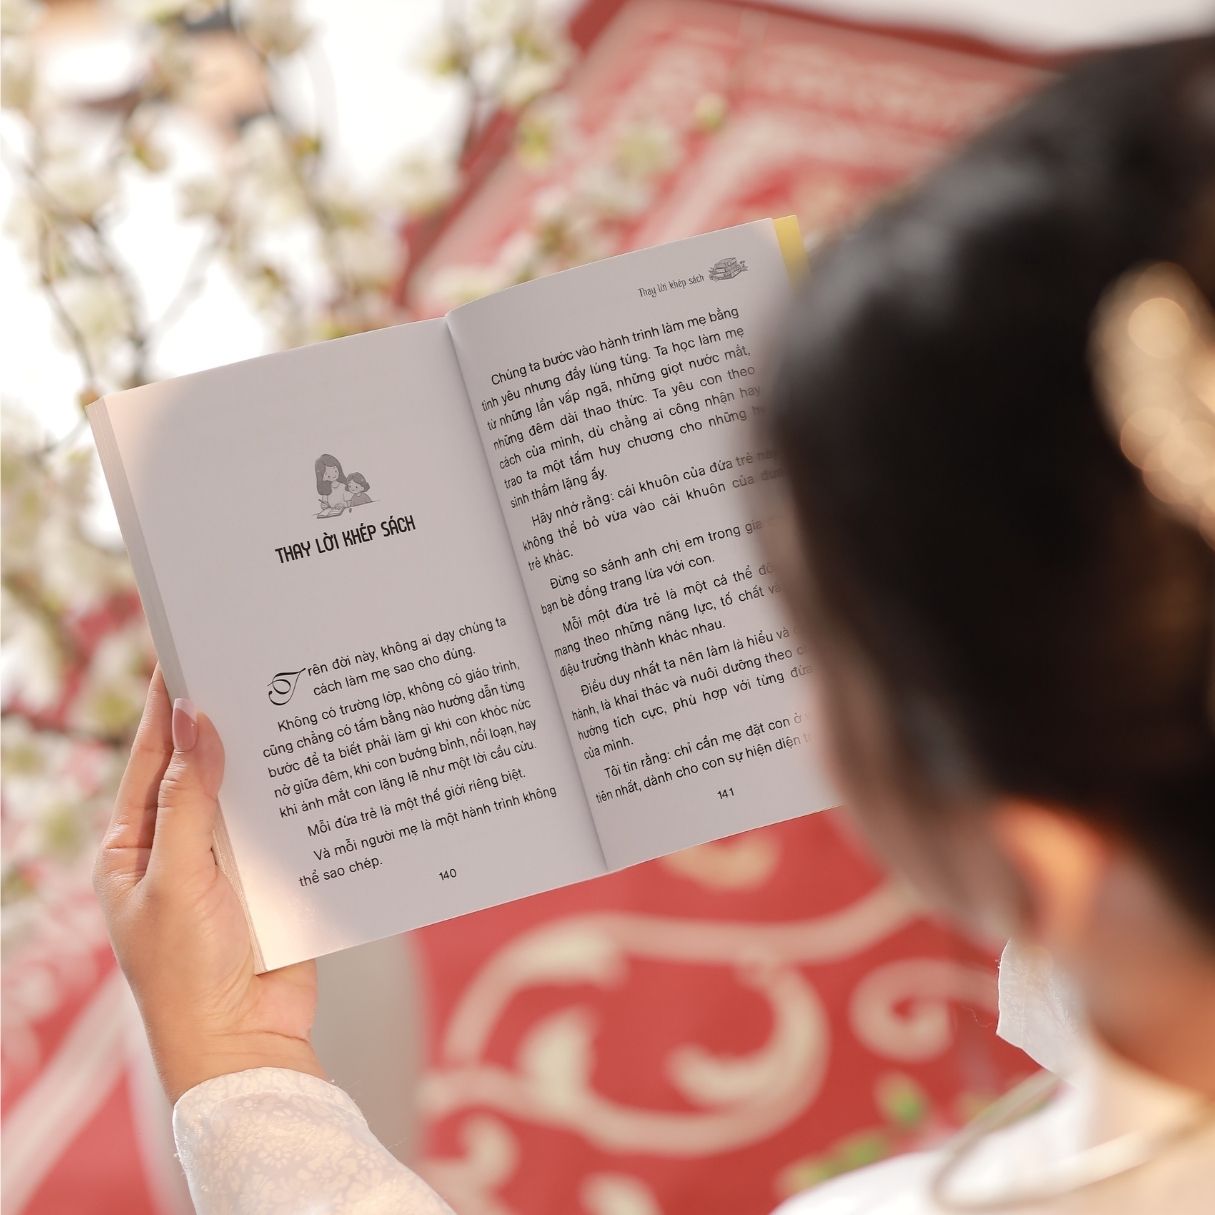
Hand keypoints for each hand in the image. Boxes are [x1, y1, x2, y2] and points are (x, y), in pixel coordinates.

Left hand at [95, 666, 325, 1102]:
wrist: (243, 1044)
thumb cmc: (186, 974)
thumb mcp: (176, 880)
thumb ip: (190, 801)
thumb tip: (198, 723)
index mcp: (135, 848)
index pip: (151, 760)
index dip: (167, 707)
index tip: (184, 653)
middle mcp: (181, 848)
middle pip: (202, 770)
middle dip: (223, 722)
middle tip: (250, 663)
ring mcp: (228, 865)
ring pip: (249, 795)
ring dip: (266, 758)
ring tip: (291, 700)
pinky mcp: (272, 880)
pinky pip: (286, 828)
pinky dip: (300, 799)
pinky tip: (322, 764)